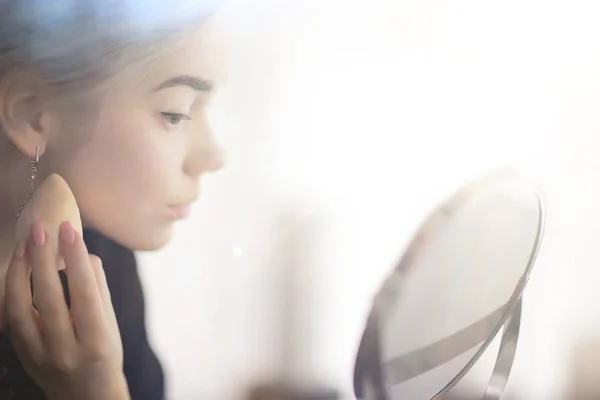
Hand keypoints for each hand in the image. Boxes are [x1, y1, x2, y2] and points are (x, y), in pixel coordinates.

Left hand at [5, 221, 128, 399]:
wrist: (87, 396)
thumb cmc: (105, 355)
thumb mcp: (112, 325)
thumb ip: (99, 291)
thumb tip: (86, 256)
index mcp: (97, 341)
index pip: (85, 294)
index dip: (76, 260)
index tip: (70, 231)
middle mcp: (66, 351)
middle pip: (49, 298)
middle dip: (44, 259)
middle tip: (41, 228)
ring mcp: (40, 356)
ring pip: (21, 309)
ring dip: (20, 273)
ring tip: (24, 244)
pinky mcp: (23, 356)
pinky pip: (12, 320)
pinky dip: (12, 291)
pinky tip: (17, 269)